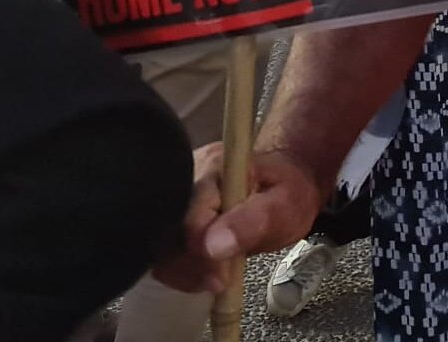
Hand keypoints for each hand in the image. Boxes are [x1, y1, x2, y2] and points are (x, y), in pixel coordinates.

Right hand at [155, 142, 325, 293]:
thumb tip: (214, 246)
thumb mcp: (285, 205)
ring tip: (215, 276)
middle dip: (189, 265)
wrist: (285, 182)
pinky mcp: (175, 213)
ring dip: (184, 269)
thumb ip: (255, 220)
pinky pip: (164, 247)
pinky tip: (205, 270)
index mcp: (216, 168)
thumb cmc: (288, 191)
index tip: (221, 277)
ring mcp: (178, 194)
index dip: (200, 253)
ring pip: (160, 244)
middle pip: (165, 232)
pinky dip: (182, 267)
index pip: (189, 217)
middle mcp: (189, 176)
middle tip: (218, 281)